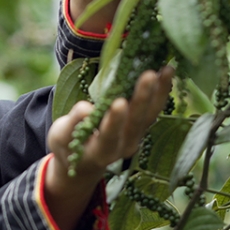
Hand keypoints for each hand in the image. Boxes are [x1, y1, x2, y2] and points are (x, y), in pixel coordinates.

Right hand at [41, 67, 174, 229]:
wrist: (86, 160)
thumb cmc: (69, 146)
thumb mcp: (62, 136)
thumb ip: (73, 123)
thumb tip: (85, 108)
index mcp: (100, 152)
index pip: (109, 137)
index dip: (114, 121)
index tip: (119, 102)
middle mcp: (124, 147)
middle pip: (136, 123)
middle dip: (142, 98)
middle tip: (149, 75)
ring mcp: (136, 137)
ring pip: (150, 115)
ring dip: (159, 92)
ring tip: (167, 69)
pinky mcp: (142, 126)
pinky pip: (154, 109)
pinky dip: (162, 91)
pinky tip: (168, 71)